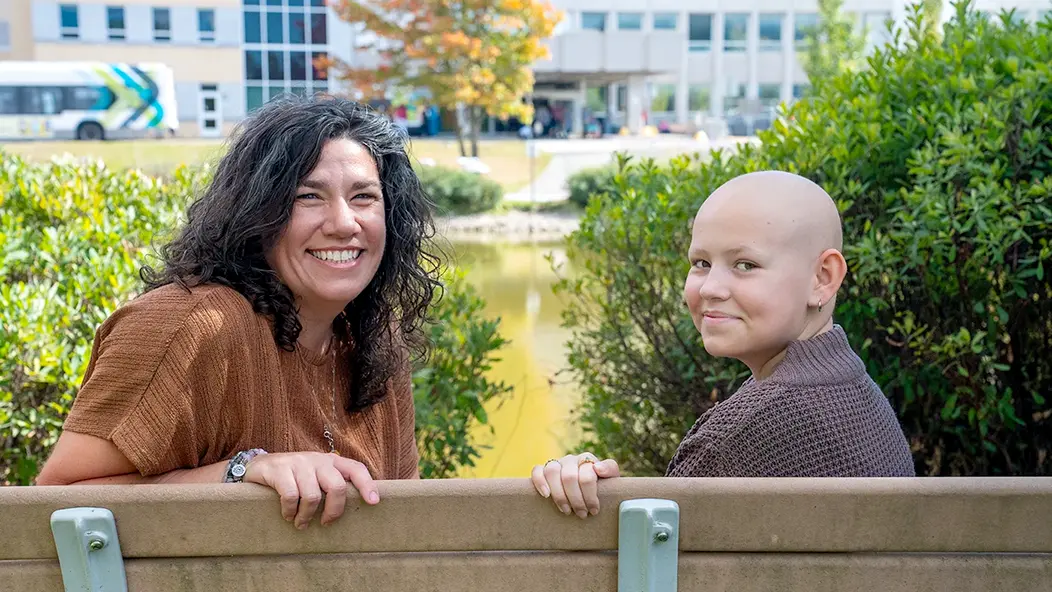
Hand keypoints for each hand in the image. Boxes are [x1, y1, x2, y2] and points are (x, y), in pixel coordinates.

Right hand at [243, 451, 378, 528]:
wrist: (258, 466)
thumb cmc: (294, 477)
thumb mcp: (315, 477)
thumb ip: (331, 486)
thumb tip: (353, 510)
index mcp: (331, 461)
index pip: (355, 469)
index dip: (367, 484)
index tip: (374, 502)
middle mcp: (317, 459)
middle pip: (336, 486)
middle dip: (333, 510)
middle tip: (325, 523)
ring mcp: (298, 463)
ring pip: (312, 495)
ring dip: (306, 516)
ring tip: (300, 523)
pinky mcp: (279, 469)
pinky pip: (291, 496)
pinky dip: (290, 511)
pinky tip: (287, 515)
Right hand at [530, 453, 619, 518]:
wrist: (592, 492)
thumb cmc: (601, 488)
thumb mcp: (611, 479)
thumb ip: (610, 469)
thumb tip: (598, 468)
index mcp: (587, 459)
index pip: (587, 475)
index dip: (590, 495)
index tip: (594, 510)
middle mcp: (571, 460)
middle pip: (569, 476)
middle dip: (576, 499)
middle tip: (582, 514)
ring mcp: (557, 464)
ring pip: (552, 472)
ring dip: (559, 495)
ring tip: (566, 510)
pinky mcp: (543, 470)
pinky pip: (537, 471)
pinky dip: (540, 482)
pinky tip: (546, 495)